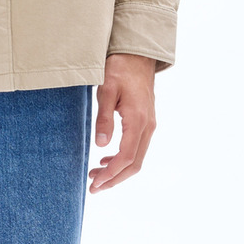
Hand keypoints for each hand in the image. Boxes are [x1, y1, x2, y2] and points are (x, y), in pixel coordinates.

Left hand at [90, 53, 157, 193]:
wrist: (137, 56)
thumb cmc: (120, 70)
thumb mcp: (107, 91)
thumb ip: (104, 118)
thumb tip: (101, 145)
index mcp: (138, 120)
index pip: (126, 157)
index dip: (111, 174)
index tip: (95, 183)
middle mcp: (148, 127)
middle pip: (134, 164)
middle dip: (114, 179)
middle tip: (94, 188)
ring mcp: (149, 125)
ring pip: (137, 158)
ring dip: (118, 171)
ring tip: (96, 176)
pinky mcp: (146, 123)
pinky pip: (137, 148)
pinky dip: (123, 160)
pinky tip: (106, 160)